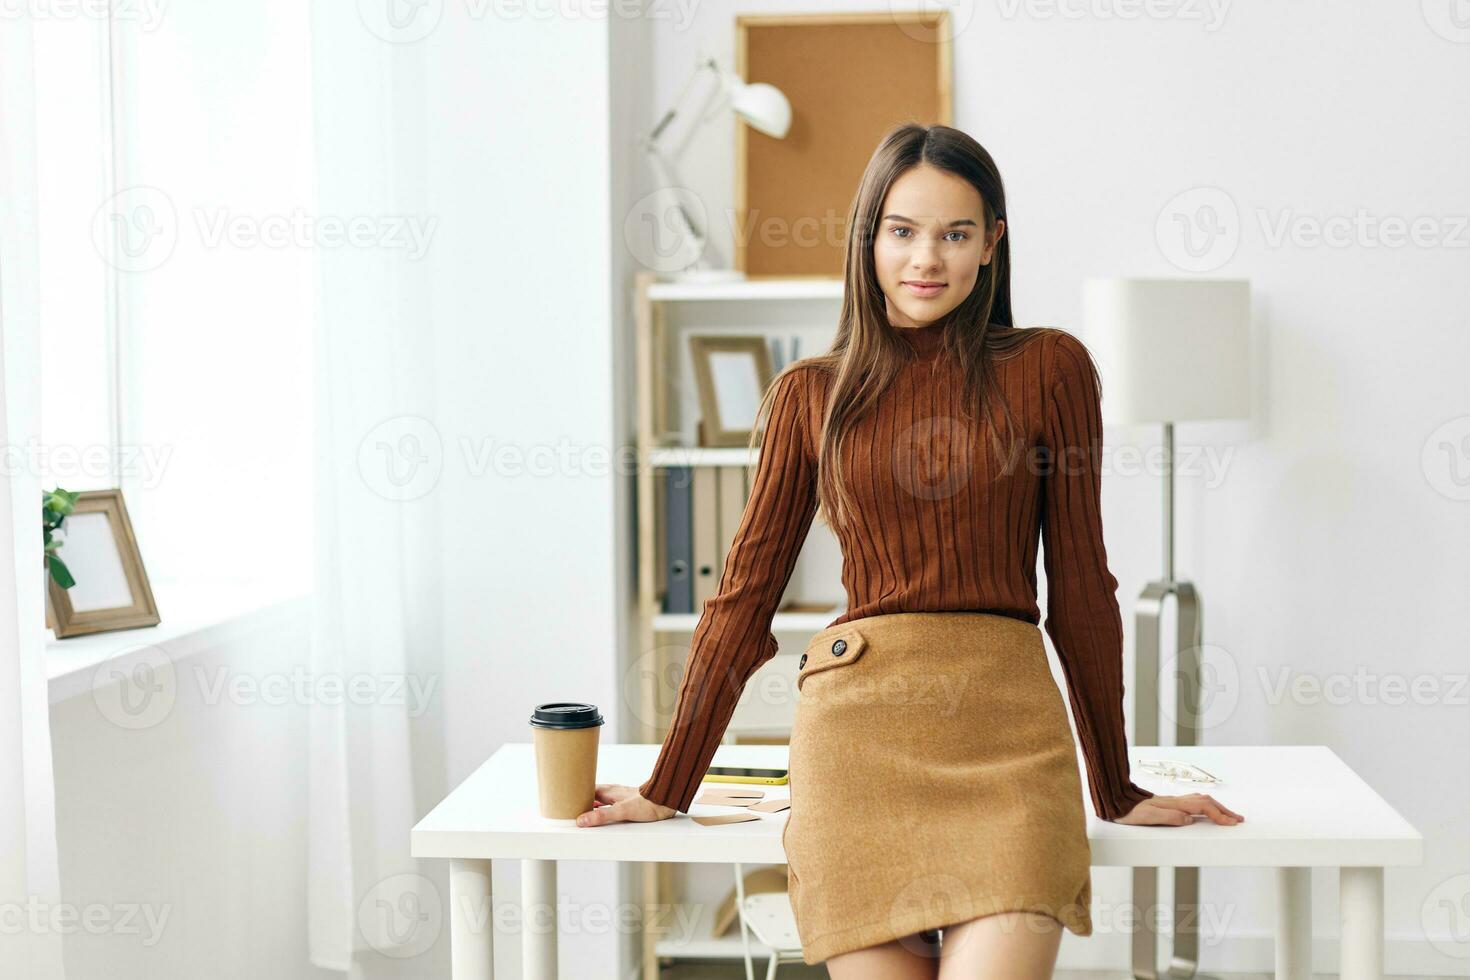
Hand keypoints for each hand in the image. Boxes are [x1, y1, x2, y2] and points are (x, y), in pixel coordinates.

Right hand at [575, 784, 677, 826]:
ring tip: (581, 812)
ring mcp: (619, 797)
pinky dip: (601, 809)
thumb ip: (601, 816)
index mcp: (608, 791)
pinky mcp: (627, 803)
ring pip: (600, 800)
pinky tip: (601, 814)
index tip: (563, 799)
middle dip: (581, 800)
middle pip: (591, 795)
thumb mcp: (621, 812)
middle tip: (569, 807)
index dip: (575, 794)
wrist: (666, 801)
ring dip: (591, 805)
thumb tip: (581, 820)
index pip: (585, 790)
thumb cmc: (647, 804)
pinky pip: (608, 805)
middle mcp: (612, 792)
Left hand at [1113, 792, 1243, 826]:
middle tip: (1239, 820)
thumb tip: (1189, 819)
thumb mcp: (1147, 817)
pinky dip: (1206, 805)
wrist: (1115, 801)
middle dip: (1224, 810)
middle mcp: (1175, 800)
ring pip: (1201, 800)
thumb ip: (1168, 817)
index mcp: (1173, 804)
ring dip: (1217, 807)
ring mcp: (1173, 800)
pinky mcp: (1168, 803)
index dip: (1219, 815)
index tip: (1232, 824)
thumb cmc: (1128, 812)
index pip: (1203, 807)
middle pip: (1206, 801)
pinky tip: (1207, 810)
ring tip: (1228, 816)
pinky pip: (1194, 801)